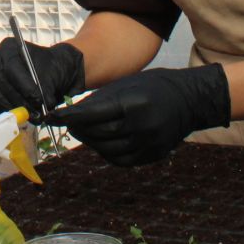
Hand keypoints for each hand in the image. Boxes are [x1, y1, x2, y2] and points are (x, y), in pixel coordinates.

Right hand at [0, 37, 86, 118]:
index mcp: (8, 48)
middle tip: (38, 114)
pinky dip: (8, 113)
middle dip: (21, 102)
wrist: (47, 73)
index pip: (11, 69)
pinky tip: (23, 114)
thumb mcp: (52, 73)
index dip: (25, 86)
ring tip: (34, 116)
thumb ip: (47, 87)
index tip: (39, 100)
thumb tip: (45, 104)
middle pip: (2, 86)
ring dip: (15, 110)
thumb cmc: (50, 69)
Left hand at [43, 64, 230, 166]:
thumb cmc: (154, 86)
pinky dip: (107, 152)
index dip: (69, 117)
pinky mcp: (153, 155)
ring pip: (107, 149)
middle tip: (68, 122)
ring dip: (91, 141)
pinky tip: (101, 141)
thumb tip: (73, 113)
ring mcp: (148, 143)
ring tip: (83, 131)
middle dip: (78, 129)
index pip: (92, 114)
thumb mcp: (127, 83)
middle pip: (98, 133)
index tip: (52, 117)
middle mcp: (141, 126)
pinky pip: (122, 160)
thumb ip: (101, 99)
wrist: (190, 100)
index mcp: (133, 103)